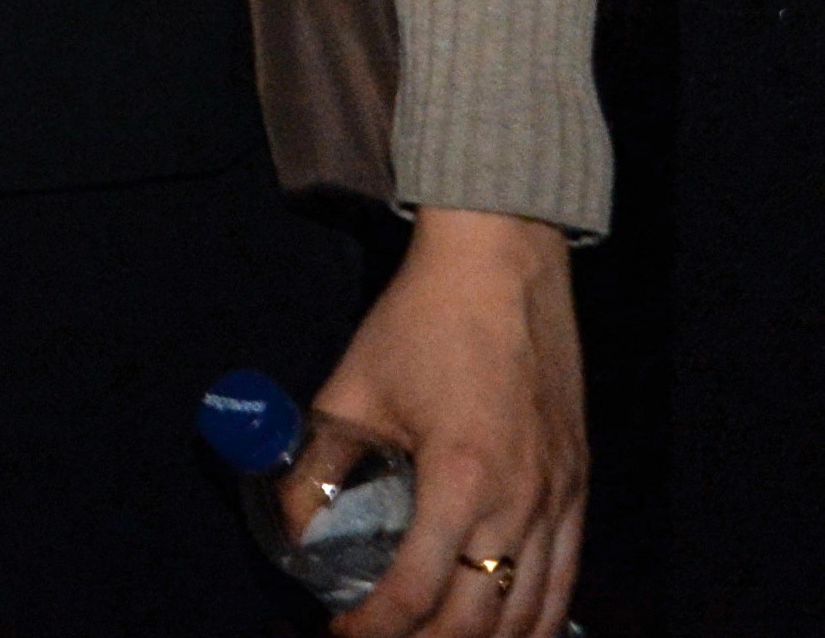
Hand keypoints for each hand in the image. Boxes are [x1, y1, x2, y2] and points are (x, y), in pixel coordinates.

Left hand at [304, 208, 583, 637]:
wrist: (501, 268)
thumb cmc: (421, 322)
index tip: (344, 637)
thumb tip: (291, 527)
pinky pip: (567, 579)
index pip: (416, 590)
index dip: (375, 628)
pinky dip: (537, 619)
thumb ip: (320, 465)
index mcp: (461, 479)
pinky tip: (507, 631)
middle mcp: (521, 502)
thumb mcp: (352, 390)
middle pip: (478, 617)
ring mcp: (560, 499)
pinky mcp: (578, 488)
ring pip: (531, 611)